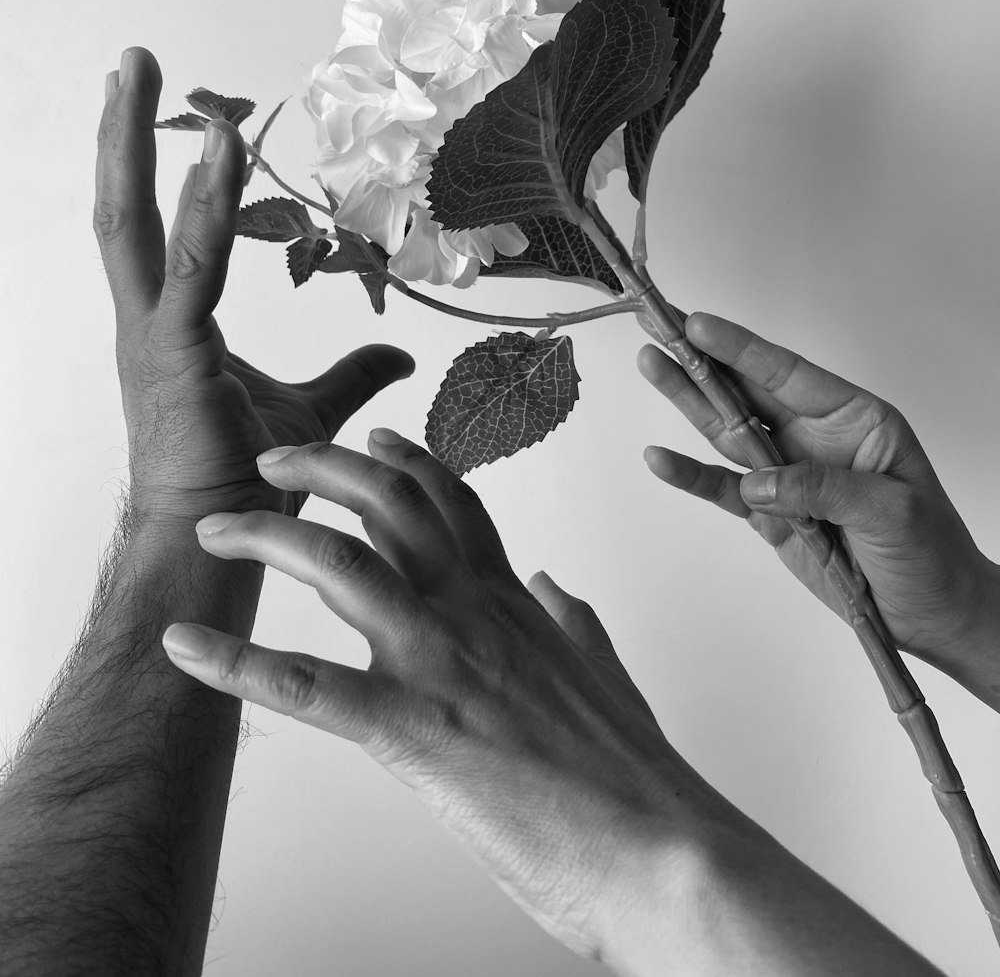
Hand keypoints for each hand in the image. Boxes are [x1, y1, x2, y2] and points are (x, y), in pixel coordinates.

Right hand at [94, 48, 413, 526]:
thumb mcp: (312, 410)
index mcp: (168, 326)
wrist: (214, 542)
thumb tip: (399, 358)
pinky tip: (219, 151)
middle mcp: (147, 321)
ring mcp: (151, 336)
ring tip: (141, 73)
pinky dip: (204, 208)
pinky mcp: (174, 354)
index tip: (166, 108)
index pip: (152, 228)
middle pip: (122, 209)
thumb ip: (351, 375)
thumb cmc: (248, 479)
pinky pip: (190, 268)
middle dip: (123, 133)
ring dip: (136, 144)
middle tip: (132, 60)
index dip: (153, 168)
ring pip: (133, 224)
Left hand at [160, 431, 732, 961]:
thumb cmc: (636, 776)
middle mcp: (472, 613)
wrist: (664, 851)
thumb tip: (555, 586)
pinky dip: (235, 666)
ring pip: (341, 568)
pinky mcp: (415, 731)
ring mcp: (441, 664)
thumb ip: (571, 621)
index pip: (454, 502)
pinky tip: (187, 650)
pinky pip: (306, 688)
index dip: (409, 460)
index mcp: (513, 604)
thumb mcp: (604, 674)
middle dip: (323, 466)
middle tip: (274, 456)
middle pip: (390, 504)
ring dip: (268, 539)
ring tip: (219, 528)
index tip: (375, 436)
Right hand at [638, 313, 996, 669]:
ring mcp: (787, 476)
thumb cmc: (932, 553)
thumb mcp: (892, 511)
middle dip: (701, 359)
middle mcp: (815, 438)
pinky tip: (660, 458)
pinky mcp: (770, 515)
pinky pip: (725, 490)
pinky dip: (691, 476)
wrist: (933, 615)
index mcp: (854, 420)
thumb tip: (760, 484)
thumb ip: (824, 489)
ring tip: (650, 365)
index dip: (741, 349)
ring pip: (727, 431)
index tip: (698, 324)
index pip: (788, 374)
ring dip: (686, 401)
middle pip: (747, 392)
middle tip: (657, 326)